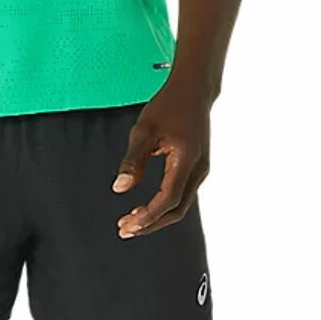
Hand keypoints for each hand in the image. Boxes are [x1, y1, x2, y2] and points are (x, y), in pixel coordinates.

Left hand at [112, 76, 210, 236]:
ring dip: (157, 216)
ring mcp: (201, 169)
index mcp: (187, 160)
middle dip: (151, 223)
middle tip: (125, 229)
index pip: (168, 199)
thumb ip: (133, 160)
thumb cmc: (168, 105)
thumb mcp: (144, 129)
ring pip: (181, 204)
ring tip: (131, 221)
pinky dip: (165, 205)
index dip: (148, 216)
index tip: (127, 224)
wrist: (194, 90)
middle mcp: (199, 169)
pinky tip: (146, 206)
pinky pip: (183, 194)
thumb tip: (120, 189)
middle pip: (177, 209)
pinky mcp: (198, 166)